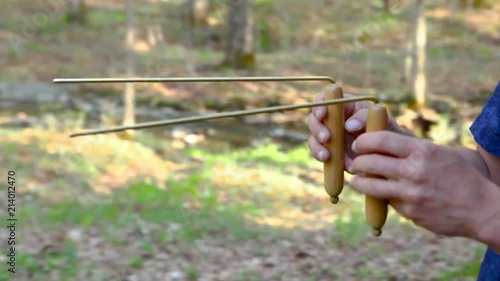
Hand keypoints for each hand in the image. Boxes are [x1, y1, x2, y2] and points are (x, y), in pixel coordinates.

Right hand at [307, 89, 409, 170]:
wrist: (394, 157)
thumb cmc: (389, 133)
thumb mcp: (382, 121)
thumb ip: (365, 118)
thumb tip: (348, 125)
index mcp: (345, 106)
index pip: (325, 99)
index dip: (320, 105)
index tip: (323, 114)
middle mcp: (335, 120)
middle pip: (314, 119)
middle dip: (317, 128)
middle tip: (326, 138)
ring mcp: (331, 137)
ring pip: (314, 139)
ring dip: (317, 147)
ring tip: (327, 157)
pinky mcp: (332, 153)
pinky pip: (322, 155)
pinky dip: (327, 161)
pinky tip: (342, 166)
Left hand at [349, 131, 499, 238]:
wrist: (482, 209)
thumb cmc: (461, 177)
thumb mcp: (440, 154)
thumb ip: (413, 150)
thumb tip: (382, 144)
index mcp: (423, 151)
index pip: (381, 139)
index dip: (364, 141)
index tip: (359, 144)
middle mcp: (414, 170)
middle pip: (370, 161)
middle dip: (358, 161)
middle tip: (355, 162)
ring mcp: (410, 193)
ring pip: (370, 185)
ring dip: (359, 182)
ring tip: (356, 180)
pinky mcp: (409, 212)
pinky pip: (386, 201)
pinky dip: (380, 197)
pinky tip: (379, 194)